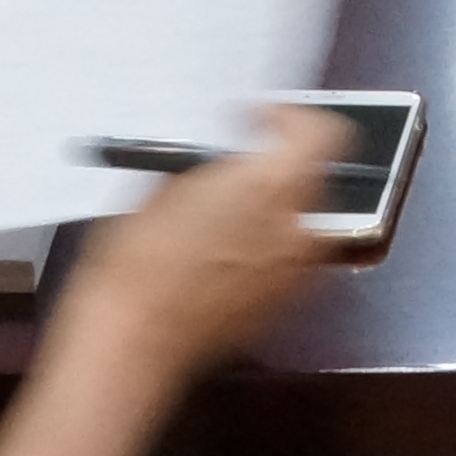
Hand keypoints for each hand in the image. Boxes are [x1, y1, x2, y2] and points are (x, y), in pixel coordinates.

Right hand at [54, 106, 348, 376]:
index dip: (288, 117)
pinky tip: (221, 251)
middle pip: (312, 177)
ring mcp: (294, 272)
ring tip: (223, 212)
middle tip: (235, 166)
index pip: (319, 132)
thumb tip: (226, 159)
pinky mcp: (281, 306)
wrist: (135, 338)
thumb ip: (215, 166)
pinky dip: (264, 248)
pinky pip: (287, 262)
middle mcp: (296, 228)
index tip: (257, 120)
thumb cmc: (140, 265)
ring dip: (272, 209)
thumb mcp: (169, 185)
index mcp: (271, 184)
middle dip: (277, 166)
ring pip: (302, 222)